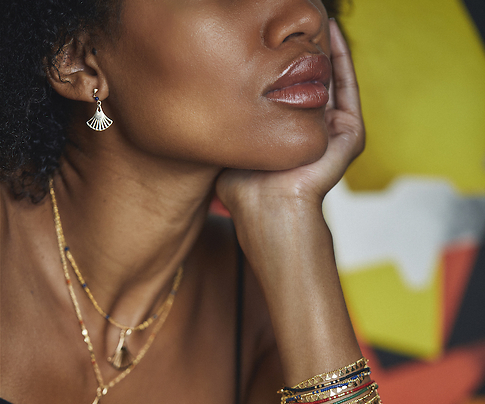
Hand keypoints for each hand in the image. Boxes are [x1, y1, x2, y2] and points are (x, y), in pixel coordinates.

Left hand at [216, 19, 363, 213]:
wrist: (268, 209)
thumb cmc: (244, 188)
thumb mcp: (233, 147)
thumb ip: (231, 125)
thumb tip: (205, 99)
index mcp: (290, 136)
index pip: (290, 90)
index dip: (282, 63)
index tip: (268, 37)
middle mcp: (314, 132)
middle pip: (312, 81)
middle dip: (304, 50)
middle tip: (293, 19)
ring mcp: (334, 133)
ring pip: (331, 79)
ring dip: (324, 47)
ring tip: (314, 16)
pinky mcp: (350, 135)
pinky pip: (348, 87)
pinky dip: (342, 58)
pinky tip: (330, 31)